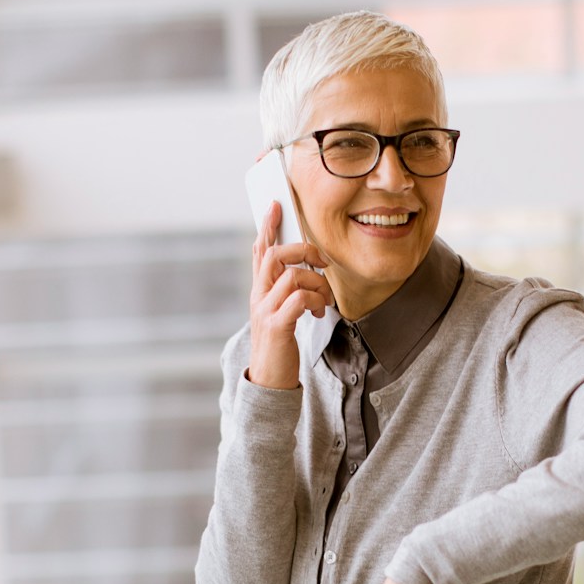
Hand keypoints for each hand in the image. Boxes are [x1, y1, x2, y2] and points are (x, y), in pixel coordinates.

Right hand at [247, 200, 332, 389]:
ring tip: (325, 300)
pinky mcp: (277, 325)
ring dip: (317, 283)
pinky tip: (318, 312)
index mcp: (260, 290)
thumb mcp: (279, 311)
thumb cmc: (279, 343)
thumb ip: (285, 289)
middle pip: (274, 255)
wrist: (269, 379)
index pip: (260, 250)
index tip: (275, 204)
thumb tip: (301, 267)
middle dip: (303, 250)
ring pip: (291, 276)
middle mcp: (258, 296)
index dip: (267, 226)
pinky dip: (315, 301)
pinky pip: (299, 299)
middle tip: (322, 261)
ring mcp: (265, 310)